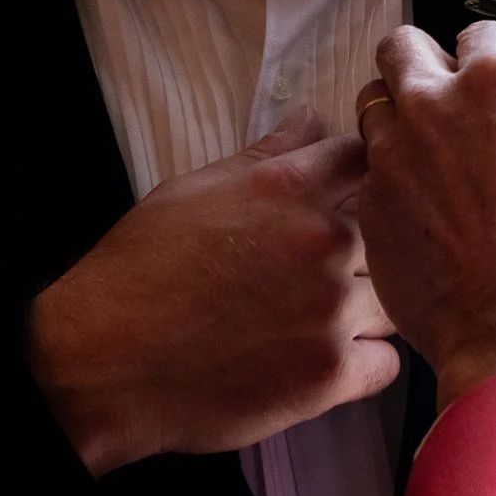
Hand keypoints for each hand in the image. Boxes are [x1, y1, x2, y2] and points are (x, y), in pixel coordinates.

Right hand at [28, 114, 399, 475]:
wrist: (101, 363)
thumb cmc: (138, 271)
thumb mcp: (194, 190)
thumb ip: (266, 156)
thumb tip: (312, 120)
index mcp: (289, 186)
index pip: (363, 158)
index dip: (359, 178)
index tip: (348, 200)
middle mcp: (321, 240)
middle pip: (388, 232)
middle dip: (364, 251)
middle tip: (324, 275)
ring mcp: (332, 309)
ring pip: (395, 297)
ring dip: (369, 308)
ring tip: (321, 321)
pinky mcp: (330, 375)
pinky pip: (387, 363)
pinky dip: (364, 364)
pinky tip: (327, 360)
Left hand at [357, 22, 495, 410]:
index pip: (477, 33)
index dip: (483, 60)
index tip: (485, 83)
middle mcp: (436, 103)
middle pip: (402, 48)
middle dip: (419, 66)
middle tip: (439, 103)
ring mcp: (393, 152)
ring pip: (372, 102)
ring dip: (395, 118)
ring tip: (421, 158)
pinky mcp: (367, 201)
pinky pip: (368, 168)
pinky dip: (387, 178)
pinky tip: (416, 213)